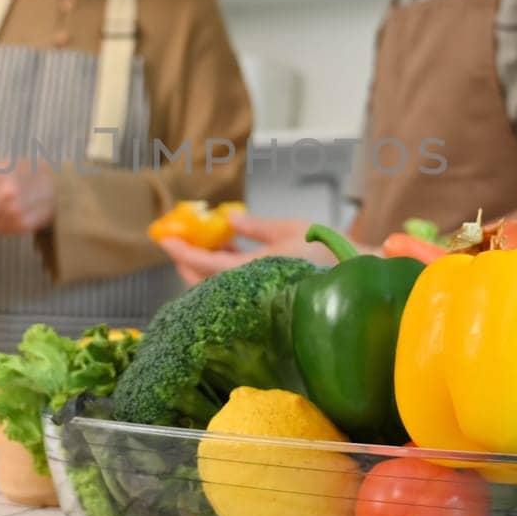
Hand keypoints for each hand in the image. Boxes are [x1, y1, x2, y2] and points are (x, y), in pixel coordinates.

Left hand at [156, 212, 327, 285]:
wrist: (351, 277)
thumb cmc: (324, 249)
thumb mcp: (289, 228)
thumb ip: (256, 226)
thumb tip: (229, 218)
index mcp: (256, 269)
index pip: (208, 266)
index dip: (184, 254)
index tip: (165, 240)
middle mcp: (251, 288)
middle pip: (205, 282)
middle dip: (187, 262)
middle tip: (177, 240)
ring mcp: (255, 296)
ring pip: (216, 286)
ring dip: (202, 266)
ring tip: (200, 241)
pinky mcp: (261, 297)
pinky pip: (231, 285)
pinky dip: (220, 270)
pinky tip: (222, 251)